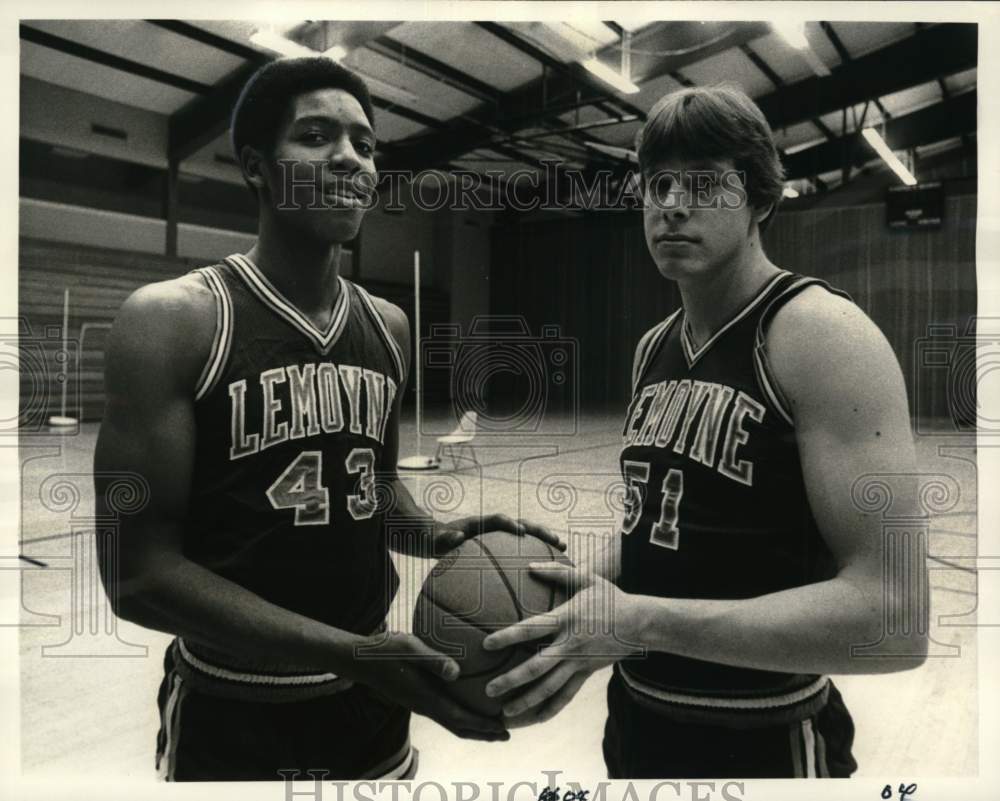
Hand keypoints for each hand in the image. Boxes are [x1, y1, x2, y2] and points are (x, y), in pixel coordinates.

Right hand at [358, 631, 509, 741]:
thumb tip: (456, 673)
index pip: (460, 719)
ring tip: (493, 723)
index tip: (503, 729)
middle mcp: (425, 706)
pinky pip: (445, 712)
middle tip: (506, 734)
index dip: (483, 726)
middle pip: (459, 727)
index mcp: (426, 698)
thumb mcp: (410, 649)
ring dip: (473, 726)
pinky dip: (461, 715)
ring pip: (452, 722)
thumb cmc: (386, 651)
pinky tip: (468, 703)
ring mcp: (420, 703)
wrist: (361, 660)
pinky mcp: (417, 697)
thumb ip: (433, 660)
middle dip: (483, 733)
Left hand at [433, 513, 565, 554]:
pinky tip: (546, 575)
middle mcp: (494, 528)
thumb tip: (454, 537)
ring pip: (527, 538)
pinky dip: (535, 559)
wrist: (434, 538)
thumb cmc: (435, 540)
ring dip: (544, 543)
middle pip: (523, 525)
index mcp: (479, 524)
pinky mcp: (503, 547)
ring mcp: (500, 537)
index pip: (498, 520)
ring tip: (562, 553)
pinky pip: (521, 552)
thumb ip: (445, 538)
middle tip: (557, 542)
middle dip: (540, 532)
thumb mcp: (436, 540)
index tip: (521, 532)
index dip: (510, 524)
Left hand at [480, 563, 642, 721]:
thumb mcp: (586, 578)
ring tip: (505, 713)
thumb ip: (556, 572)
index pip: (531, 629)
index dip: (508, 636)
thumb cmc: (610, 597)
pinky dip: (551, 709)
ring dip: (527, 701)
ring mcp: (578, 662)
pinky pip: (567, 695)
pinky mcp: (586, 673)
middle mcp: (570, 644)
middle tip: (489, 690)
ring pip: (550, 687)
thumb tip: (529, 566)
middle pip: (536, 667)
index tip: (487, 644)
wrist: (641, 623)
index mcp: (566, 619)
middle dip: (512, 680)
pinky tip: (535, 719)